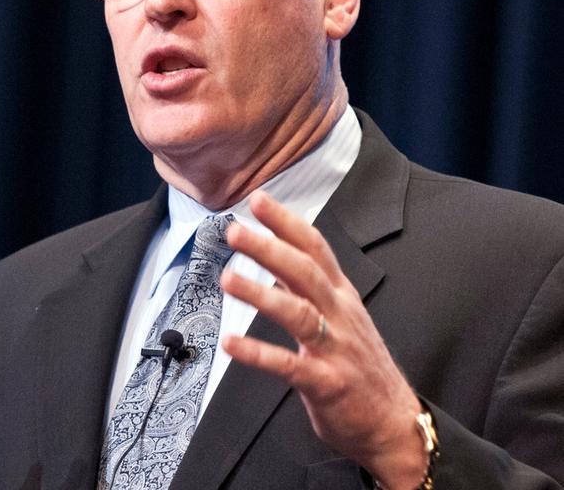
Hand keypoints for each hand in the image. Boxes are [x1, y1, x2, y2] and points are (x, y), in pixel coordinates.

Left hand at [220, 192, 426, 488]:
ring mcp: (336, 349)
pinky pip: (289, 365)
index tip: (258, 199)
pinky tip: (230, 342)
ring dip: (260, 293)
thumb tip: (272, 260)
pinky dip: (258, 353)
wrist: (394, 422)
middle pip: (305, 272)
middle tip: (235, 230)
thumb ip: (307, 289)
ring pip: (298, 313)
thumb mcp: (340, 317)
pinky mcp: (327, 384)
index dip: (287, 223)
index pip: (315, 249)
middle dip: (270, 248)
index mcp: (341, 296)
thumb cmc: (361, 366)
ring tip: (227, 279)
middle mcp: (340, 315)